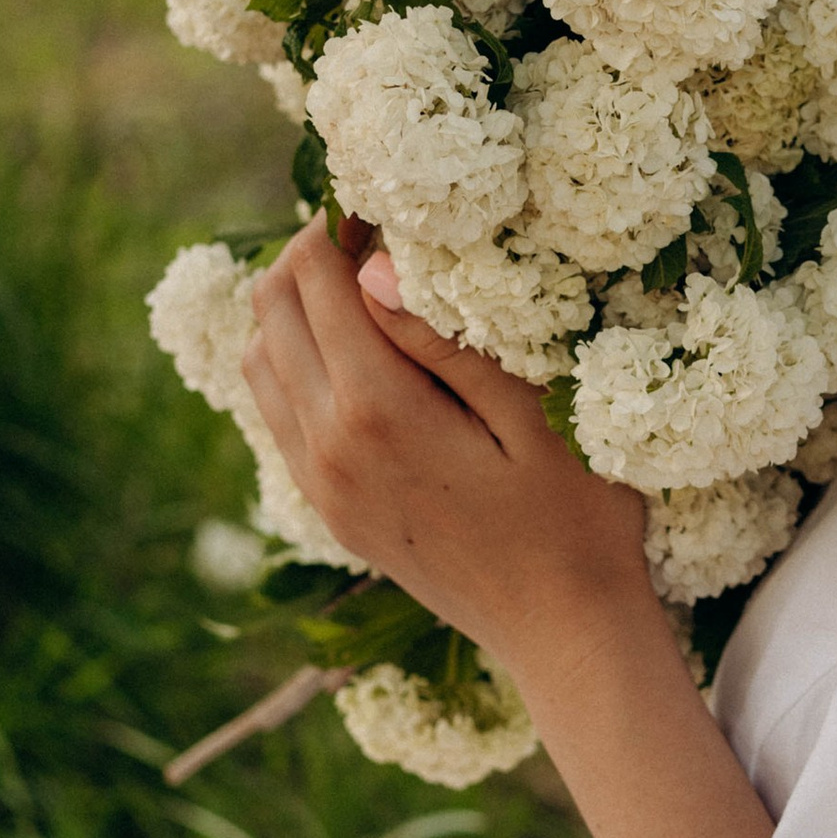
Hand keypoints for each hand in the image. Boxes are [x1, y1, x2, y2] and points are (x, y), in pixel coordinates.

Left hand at [240, 224, 653, 683]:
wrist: (564, 633)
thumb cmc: (576, 518)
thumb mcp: (537, 413)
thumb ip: (448, 339)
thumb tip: (371, 267)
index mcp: (376, 411)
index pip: (313, 277)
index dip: (340, 220)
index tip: (388, 204)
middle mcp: (326, 447)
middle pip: (269, 309)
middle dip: (309, 255)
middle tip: (376, 237)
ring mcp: (320, 484)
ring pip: (260, 360)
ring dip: (296, 310)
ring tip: (366, 292)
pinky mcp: (329, 509)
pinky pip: (277, 413)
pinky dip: (297, 364)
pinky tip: (360, 358)